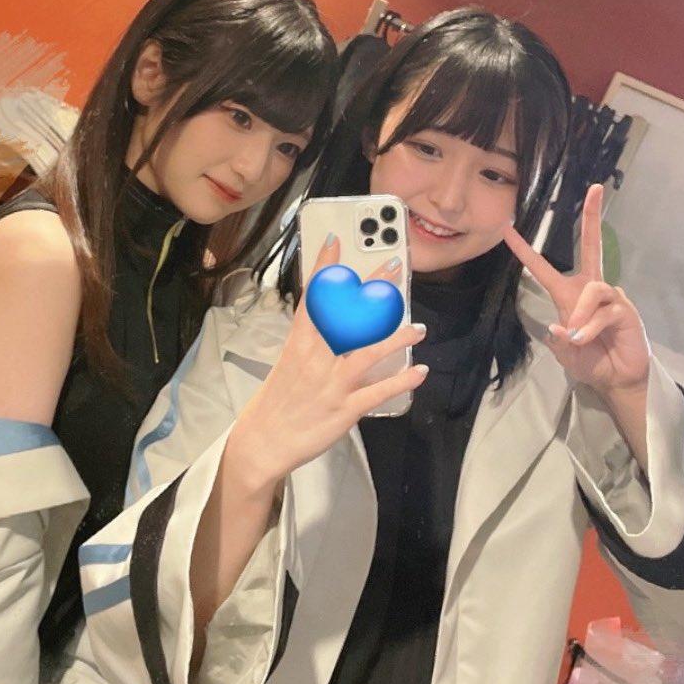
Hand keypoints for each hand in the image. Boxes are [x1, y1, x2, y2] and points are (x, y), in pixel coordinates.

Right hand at [225, 235, 427, 490]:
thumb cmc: (277, 401)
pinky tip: (420, 371)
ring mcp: (331, 384)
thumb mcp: (289, 364)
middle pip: (348, 317)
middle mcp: (316, 359)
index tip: (336, 242)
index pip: (314, 298)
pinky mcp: (344, 409)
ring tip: (419, 327)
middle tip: (395, 267)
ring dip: (397, 337)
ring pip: (369, 353)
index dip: (324, 269)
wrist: (263, 441)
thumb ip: (313, 343)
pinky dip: (402, 381)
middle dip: (373, 290)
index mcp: (299, 344)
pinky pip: (379, 392)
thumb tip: (336, 323)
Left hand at [503, 183, 650, 397]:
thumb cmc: (589, 360)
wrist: (616, 379)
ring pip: (592, 290)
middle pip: (592, 247)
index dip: (525, 249)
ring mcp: (611, 297)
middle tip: (593, 189)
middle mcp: (591, 289)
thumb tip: (560, 328)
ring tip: (577, 338)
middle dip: (592, 218)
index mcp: (570, 295)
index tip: (507, 228)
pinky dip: (590, 328)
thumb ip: (558, 339)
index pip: (544, 267)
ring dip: (581, 316)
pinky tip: (585, 339)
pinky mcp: (626, 310)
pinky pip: (604, 312)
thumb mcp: (564, 352)